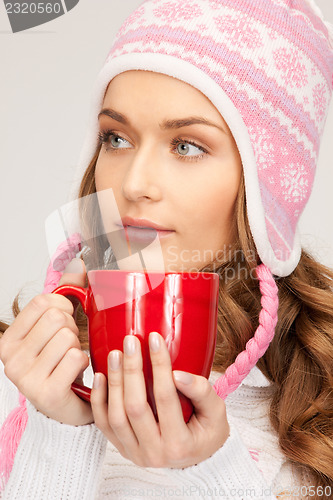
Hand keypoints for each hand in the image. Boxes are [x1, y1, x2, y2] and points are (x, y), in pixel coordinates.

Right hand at [0, 258, 92, 425]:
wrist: (68, 405)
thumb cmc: (61, 362)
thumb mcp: (58, 325)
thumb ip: (67, 293)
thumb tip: (78, 263)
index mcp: (8, 339)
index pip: (43, 302)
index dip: (64, 307)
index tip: (64, 322)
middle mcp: (10, 359)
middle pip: (57, 318)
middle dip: (73, 328)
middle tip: (69, 345)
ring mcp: (25, 379)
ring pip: (68, 337)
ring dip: (79, 346)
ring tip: (71, 360)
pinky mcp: (46, 393)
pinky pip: (75, 358)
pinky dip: (83, 362)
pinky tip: (76, 372)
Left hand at [91, 332, 229, 467]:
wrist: (197, 460)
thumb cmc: (208, 431)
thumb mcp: (216, 412)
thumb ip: (202, 392)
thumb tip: (177, 374)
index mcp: (179, 444)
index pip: (166, 398)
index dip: (159, 366)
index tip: (155, 339)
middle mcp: (154, 453)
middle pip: (135, 407)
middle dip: (131, 370)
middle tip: (130, 341)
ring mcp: (134, 453)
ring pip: (116, 416)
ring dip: (114, 382)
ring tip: (115, 354)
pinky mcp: (122, 449)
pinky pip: (104, 425)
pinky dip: (98, 400)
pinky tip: (100, 376)